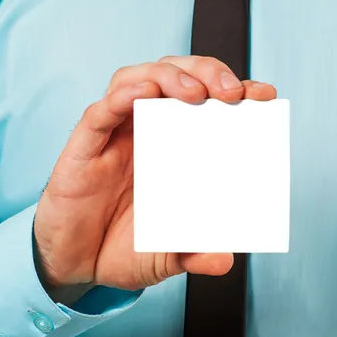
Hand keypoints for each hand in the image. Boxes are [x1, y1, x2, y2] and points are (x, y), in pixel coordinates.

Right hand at [33, 56, 276, 294]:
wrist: (73, 264)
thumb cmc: (121, 248)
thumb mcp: (166, 256)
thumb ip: (194, 254)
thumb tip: (225, 260)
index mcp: (173, 149)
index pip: (206, 104)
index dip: (234, 91)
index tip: (263, 94)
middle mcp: (146, 132)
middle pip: (176, 78)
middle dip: (206, 72)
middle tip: (231, 91)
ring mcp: (115, 136)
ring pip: (138, 79)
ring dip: (168, 76)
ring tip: (194, 92)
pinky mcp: (85, 147)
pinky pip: (100, 112)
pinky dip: (122, 97)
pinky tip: (142, 92)